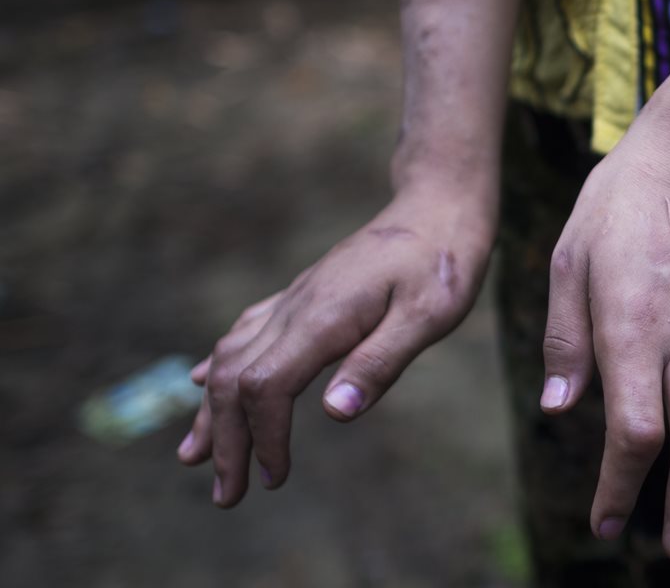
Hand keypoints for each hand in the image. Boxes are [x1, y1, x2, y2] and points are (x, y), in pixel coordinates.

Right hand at [177, 175, 495, 507]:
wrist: (438, 204)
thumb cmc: (443, 262)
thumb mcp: (430, 316)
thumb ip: (382, 361)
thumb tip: (334, 413)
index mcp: (325, 317)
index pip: (268, 386)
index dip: (264, 437)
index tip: (274, 479)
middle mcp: (298, 306)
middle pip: (235, 377)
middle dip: (226, 439)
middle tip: (226, 496)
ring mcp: (297, 297)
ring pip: (231, 355)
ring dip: (213, 409)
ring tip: (195, 455)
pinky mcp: (305, 292)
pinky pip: (247, 331)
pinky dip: (220, 364)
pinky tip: (204, 381)